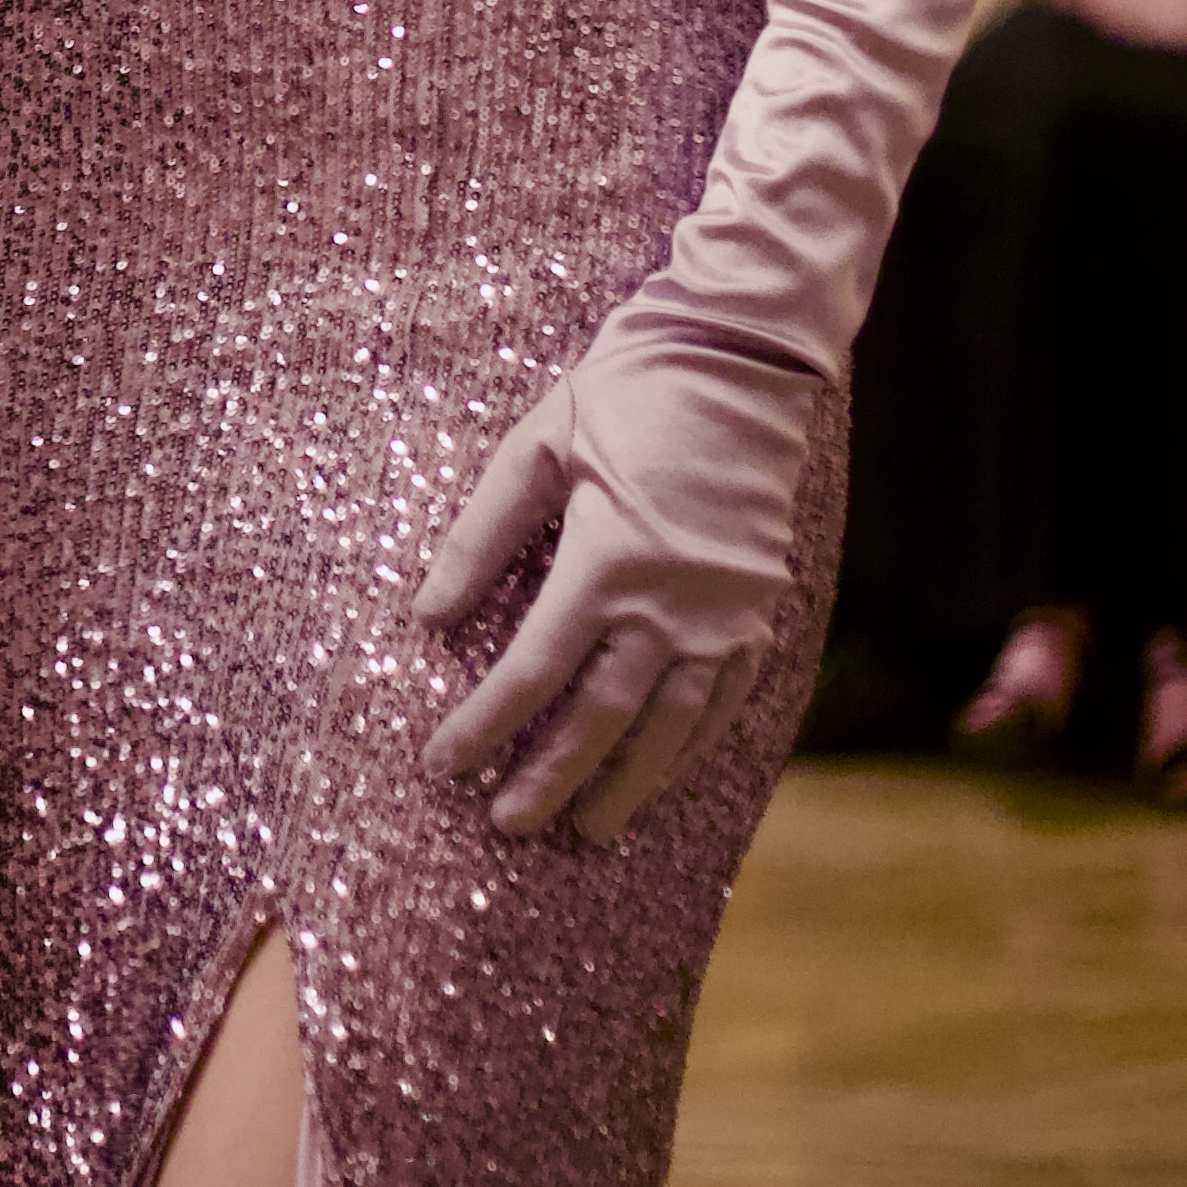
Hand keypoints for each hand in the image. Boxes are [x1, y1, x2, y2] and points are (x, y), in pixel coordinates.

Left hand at [415, 325, 823, 841]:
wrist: (743, 357)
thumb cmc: (628, 391)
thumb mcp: (535, 448)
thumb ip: (480, 538)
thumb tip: (425, 617)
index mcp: (607, 562)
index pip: (532, 671)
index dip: (483, 726)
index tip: (444, 766)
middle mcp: (671, 603)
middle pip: (600, 717)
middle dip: (549, 776)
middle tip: (507, 826)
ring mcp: (726, 613)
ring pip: (670, 726)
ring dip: (625, 782)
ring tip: (586, 829)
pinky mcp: (761, 609)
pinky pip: (725, 700)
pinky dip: (690, 745)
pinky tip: (663, 772)